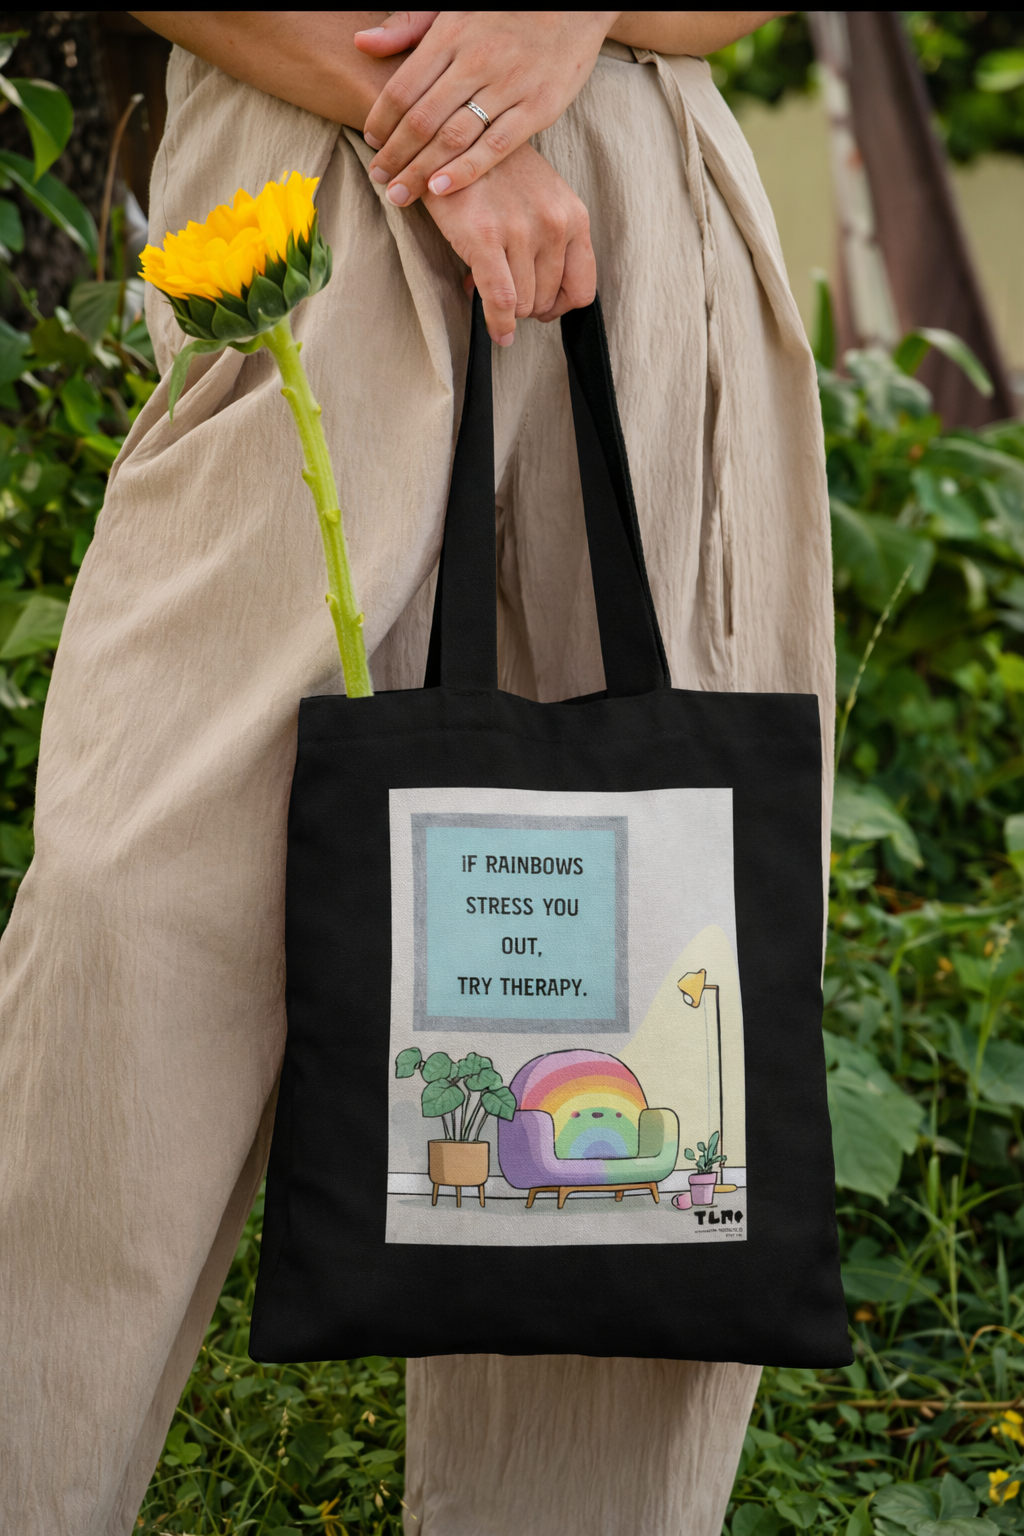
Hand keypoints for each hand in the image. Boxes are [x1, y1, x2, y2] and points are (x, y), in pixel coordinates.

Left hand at [355, 10, 616, 206]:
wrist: (574, 1)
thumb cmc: (507, 7)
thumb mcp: (453, 5)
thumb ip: (408, 26)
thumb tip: (361, 43)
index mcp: (451, 34)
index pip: (403, 87)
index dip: (381, 120)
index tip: (370, 142)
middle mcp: (477, 60)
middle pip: (422, 119)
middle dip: (395, 155)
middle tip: (378, 179)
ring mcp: (509, 86)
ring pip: (453, 138)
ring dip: (420, 171)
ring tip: (400, 194)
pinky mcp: (538, 108)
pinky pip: (495, 147)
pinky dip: (465, 171)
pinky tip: (441, 190)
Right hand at [422, 141, 594, 342]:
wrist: (452, 136)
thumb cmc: (495, 172)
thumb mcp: (542, 199)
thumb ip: (552, 241)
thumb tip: (541, 296)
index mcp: (573, 216)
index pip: (583, 289)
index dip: (560, 307)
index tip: (540, 306)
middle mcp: (554, 224)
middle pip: (548, 301)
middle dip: (525, 304)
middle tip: (502, 287)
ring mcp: (521, 231)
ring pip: (523, 305)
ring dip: (504, 306)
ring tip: (484, 282)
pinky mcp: (486, 237)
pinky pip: (501, 301)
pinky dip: (498, 324)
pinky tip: (495, 331)